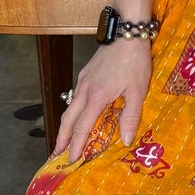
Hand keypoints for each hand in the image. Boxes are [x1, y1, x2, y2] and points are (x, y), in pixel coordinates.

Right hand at [53, 39, 152, 161]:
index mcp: (97, 97)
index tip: (71, 160)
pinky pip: (75, 97)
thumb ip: (131, 116)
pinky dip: (72, 111)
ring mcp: (83, 81)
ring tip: (63, 138)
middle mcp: (85, 90)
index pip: (82, 127)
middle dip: (61, 138)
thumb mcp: (138, 91)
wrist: (127, 34)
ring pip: (70, 107)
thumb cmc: (134, 62)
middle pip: (68, 119)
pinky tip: (77, 114)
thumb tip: (125, 141)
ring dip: (65, 125)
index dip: (76, 145)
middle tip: (56, 154)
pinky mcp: (85, 73)